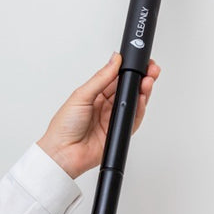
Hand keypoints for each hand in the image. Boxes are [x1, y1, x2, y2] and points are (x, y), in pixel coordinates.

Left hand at [36, 53, 160, 178]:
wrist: (63, 153)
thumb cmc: (64, 126)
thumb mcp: (81, 96)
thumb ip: (100, 78)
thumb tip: (114, 60)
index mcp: (94, 94)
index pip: (115, 77)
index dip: (127, 69)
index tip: (137, 60)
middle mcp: (105, 105)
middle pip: (128, 88)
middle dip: (140, 78)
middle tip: (150, 69)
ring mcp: (113, 118)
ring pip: (134, 102)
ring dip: (143, 91)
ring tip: (148, 80)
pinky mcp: (119, 131)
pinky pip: (134, 118)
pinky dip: (140, 109)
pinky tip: (142, 98)